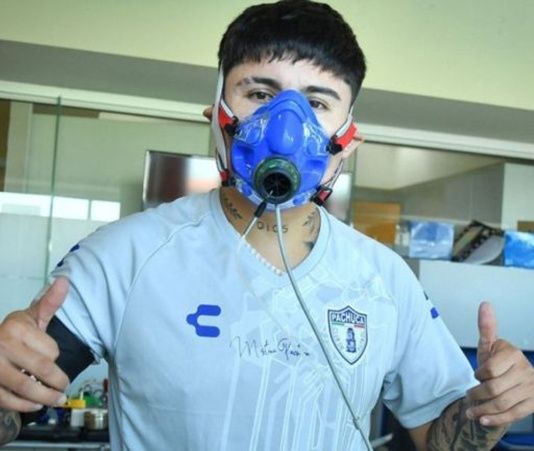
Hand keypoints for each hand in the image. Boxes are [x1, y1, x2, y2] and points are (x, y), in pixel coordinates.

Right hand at [0, 278, 69, 411]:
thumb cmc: (13, 334)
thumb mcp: (30, 317)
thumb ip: (49, 303)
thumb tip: (64, 281)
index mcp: (16, 327)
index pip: (50, 349)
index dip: (56, 356)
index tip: (54, 357)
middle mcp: (2, 345)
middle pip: (41, 368)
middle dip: (58, 382)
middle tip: (65, 388)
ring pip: (25, 387)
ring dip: (45, 398)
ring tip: (57, 400)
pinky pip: (7, 400)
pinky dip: (24, 406)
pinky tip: (35, 406)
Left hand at [466, 301, 533, 426]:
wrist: (512, 382)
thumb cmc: (497, 364)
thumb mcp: (489, 347)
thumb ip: (486, 328)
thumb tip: (485, 303)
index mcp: (513, 354)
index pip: (490, 370)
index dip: (479, 375)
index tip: (477, 375)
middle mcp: (526, 371)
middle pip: (494, 389)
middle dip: (477, 395)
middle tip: (468, 397)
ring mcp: (531, 388)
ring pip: (503, 403)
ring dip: (482, 410)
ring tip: (470, 412)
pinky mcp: (533, 404)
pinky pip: (513, 415)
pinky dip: (495, 419)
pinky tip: (482, 420)